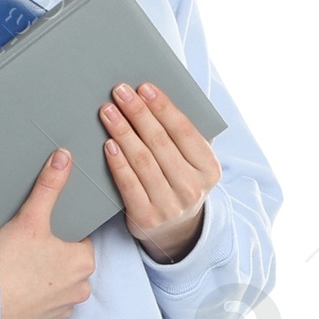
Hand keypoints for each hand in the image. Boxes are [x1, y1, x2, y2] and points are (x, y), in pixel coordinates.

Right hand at [0, 149, 95, 318]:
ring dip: (45, 278)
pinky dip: (35, 299)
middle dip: (52, 256)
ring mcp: (64, 310)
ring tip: (21, 269)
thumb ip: (49, 186)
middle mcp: (80, 289)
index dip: (59, 233)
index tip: (40, 233)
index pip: (79, 239)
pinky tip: (18, 289)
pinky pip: (46, 306)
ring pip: (59, 286)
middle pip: (69, 263)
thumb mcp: (29, 218)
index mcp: (83, 262)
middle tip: (26, 249)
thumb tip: (64, 157)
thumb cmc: (7, 262)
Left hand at [99, 81, 219, 261]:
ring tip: (108, 112)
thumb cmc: (180, 182)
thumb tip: (152, 98)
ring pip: (142, 161)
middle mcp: (193, 188)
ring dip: (123, 132)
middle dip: (138, 113)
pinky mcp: (147, 218)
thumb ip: (181, 137)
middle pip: (160, 142)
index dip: (163, 107)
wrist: (175, 230)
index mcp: (210, 169)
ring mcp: (170, 206)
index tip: (144, 88)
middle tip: (120, 92)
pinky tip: (108, 144)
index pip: (184, 130)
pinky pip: (128, 184)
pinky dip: (117, 162)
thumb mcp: (193, 163)